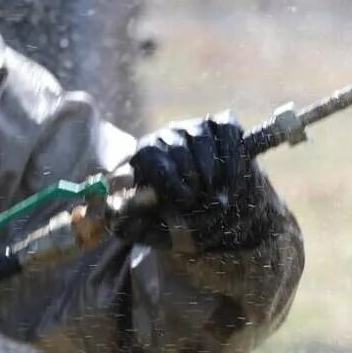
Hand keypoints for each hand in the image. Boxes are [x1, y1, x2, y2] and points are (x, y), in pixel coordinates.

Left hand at [115, 115, 272, 252]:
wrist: (216, 210)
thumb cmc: (179, 218)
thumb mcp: (153, 227)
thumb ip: (132, 227)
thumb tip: (117, 220)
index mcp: (145, 155)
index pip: (149, 155)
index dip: (169, 178)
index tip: (185, 200)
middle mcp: (167, 134)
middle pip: (177, 146)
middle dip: (193, 177)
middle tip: (203, 200)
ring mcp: (196, 126)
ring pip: (203, 138)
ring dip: (213, 170)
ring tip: (218, 195)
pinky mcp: (223, 125)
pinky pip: (228, 133)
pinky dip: (233, 158)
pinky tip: (233, 182)